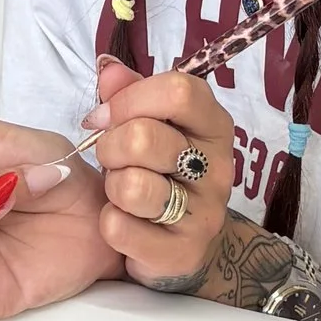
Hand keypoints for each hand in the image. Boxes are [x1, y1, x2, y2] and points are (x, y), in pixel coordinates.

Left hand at [79, 54, 236, 289]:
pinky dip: (110, 223)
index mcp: (213, 124)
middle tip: (110, 158)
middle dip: (109, 145)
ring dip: (111, 186)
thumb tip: (107, 68)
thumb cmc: (162, 171)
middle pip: (144, 137)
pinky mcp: (182, 252)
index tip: (103, 116)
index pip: (178, 91)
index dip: (129, 99)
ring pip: (132, 185)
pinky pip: (120, 228)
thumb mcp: (151, 124)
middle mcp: (218, 167)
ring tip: (120, 189)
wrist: (186, 243)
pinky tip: (124, 221)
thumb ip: (129, 93)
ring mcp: (205, 213)